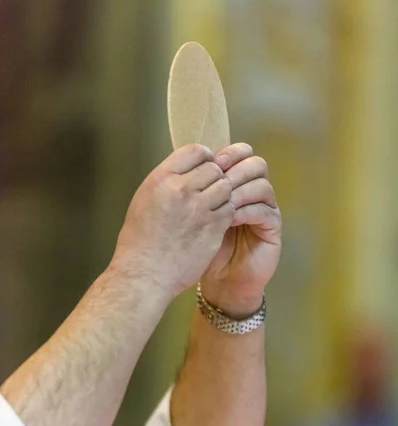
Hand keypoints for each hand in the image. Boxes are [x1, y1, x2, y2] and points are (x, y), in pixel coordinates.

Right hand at [111, 144, 233, 298]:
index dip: (204, 158)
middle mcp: (181, 189)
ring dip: (223, 195)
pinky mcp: (213, 227)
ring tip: (214, 206)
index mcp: (161, 179)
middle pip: (214, 168)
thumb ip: (166, 182)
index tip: (204, 169)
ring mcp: (199, 208)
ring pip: (225, 187)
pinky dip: (227, 212)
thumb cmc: (139, 241)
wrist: (145, 274)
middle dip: (215, 177)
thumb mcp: (144, 200)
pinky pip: (230, 209)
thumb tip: (186, 170)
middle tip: (210, 191)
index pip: (195, 151)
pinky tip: (217, 220)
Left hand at [201, 143, 281, 317]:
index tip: (209, 162)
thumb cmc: (202, 248)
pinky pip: (265, 211)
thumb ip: (195, 191)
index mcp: (236, 184)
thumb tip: (185, 165)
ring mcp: (266, 210)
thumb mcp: (194, 216)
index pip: (239, 156)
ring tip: (221, 200)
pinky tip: (229, 217)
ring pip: (262, 185)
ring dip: (240, 189)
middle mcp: (253, 193)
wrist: (220, 282)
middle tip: (218, 179)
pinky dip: (246, 210)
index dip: (227, 154)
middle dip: (235, 169)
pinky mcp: (273, 228)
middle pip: (255, 164)